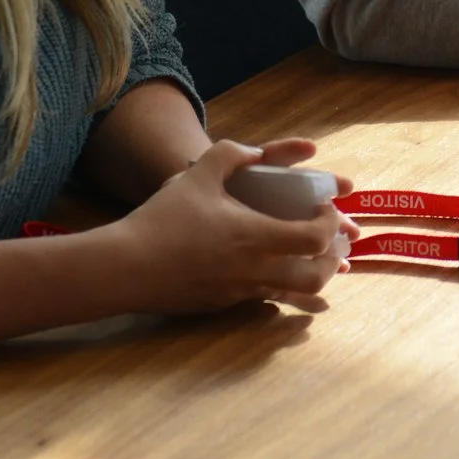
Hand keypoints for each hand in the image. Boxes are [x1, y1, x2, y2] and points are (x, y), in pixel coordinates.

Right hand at [84, 139, 354, 315]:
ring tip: (309, 257)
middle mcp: (255, 271)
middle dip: (332, 259)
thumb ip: (230, 153)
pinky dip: (280, 287)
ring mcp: (240, 293)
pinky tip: (270, 269)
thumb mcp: (196, 174)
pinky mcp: (223, 306)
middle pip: (316, 277)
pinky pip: (266, 300)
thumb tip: (255, 152)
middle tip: (330, 240)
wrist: (126, 267)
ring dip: (310, 276)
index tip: (325, 209)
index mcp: (255, 237)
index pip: (315, 238)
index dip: (329, 224)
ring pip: (295, 296)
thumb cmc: (162, 219)